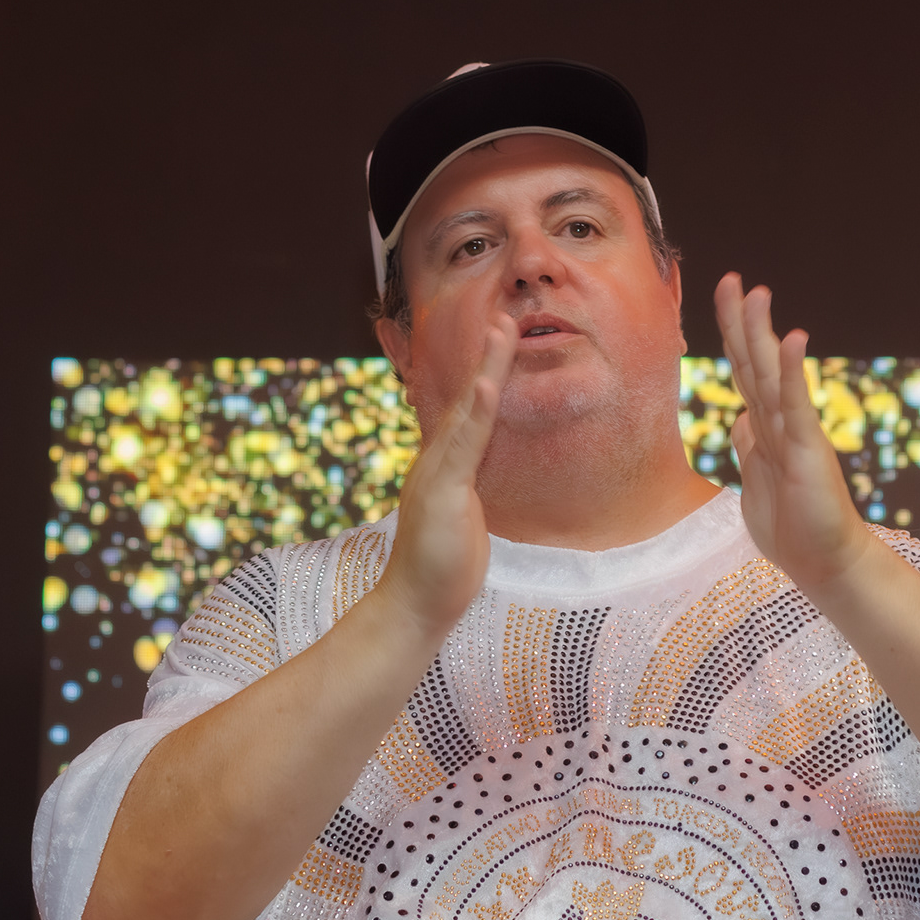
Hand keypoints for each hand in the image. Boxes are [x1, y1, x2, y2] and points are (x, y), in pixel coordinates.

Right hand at [375, 313, 516, 638]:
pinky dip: (477, 413)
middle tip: (504, 313)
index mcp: (445, 465)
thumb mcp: (463, 519)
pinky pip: (464, 446)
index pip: (467, 411)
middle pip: (465, 397)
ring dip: (486, 367)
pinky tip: (489, 385)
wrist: (415, 605)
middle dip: (486, 355)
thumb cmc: (443, 567)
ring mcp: (437, 474)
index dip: (484, 373)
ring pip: (467, 411)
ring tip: (502, 328)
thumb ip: (470, 493)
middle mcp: (436, 460)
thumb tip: (480, 482)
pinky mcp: (443, 494)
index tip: (501, 337)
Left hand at [715, 273, 870, 592]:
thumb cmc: (793, 530)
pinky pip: (797, 404)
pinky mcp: (809, 450)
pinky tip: (793, 338)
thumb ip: (749, 449)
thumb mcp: (756, 483)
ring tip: (757, 293)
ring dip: (762, 333)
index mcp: (764, 429)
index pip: (744, 372)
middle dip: (741, 320)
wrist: (824, 563)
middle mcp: (778, 423)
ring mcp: (794, 433)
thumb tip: (739, 422)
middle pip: (754, 362)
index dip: (732, 336)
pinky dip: (794, 371)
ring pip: (771, 375)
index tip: (723, 299)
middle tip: (731, 278)